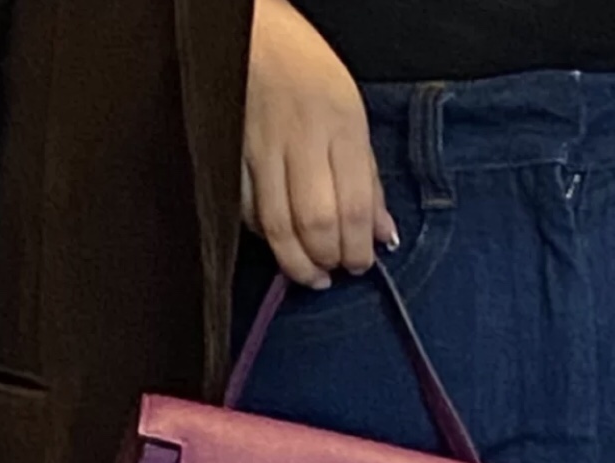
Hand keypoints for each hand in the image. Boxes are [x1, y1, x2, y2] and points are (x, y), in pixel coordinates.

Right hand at [243, 0, 397, 288]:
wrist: (251, 36)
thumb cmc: (307, 74)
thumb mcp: (352, 116)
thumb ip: (368, 179)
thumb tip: (383, 235)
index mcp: (340, 124)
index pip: (353, 205)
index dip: (357, 247)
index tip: (360, 263)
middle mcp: (301, 137)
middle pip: (315, 222)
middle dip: (327, 258)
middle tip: (333, 271)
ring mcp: (260, 150)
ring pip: (277, 226)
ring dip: (295, 261)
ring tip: (310, 274)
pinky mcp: (230, 159)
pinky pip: (248, 213)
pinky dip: (265, 237)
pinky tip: (280, 242)